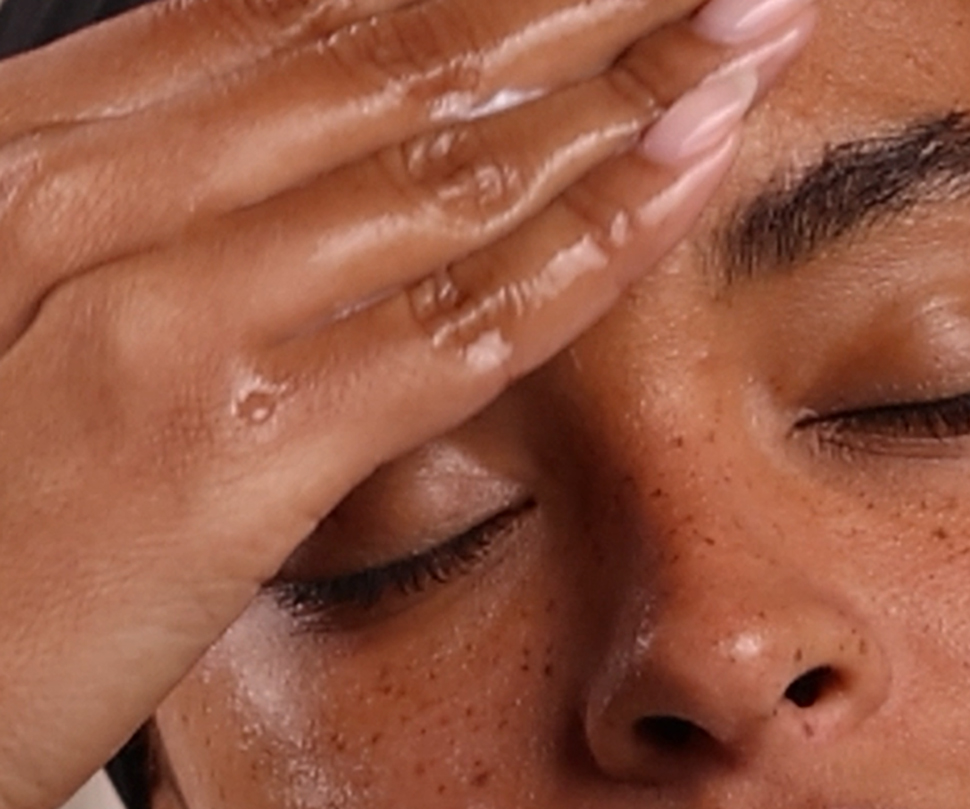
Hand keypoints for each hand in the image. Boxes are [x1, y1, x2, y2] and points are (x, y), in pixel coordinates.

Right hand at [0, 0, 813, 808]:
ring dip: (621, 88)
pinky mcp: (227, 451)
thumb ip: (156, 242)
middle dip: (583, 1)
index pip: (305, 16)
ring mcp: (162, 316)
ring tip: (747, 29)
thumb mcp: (27, 328)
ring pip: (441, 167)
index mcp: (46, 152)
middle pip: (392, 52)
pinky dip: (585, 244)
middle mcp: (97, 196)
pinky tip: (688, 176)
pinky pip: (449, 324)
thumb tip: (307, 204)